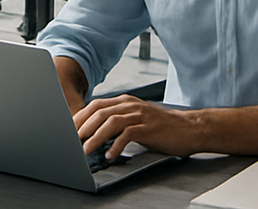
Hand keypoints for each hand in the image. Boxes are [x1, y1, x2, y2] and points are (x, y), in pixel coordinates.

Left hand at [74, 95, 198, 159]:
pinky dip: (116, 145)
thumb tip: (96, 133)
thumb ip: (119, 121)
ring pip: (111, 122)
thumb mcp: (136, 119)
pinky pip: (128, 134)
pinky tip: (110, 155)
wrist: (187, 128)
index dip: (81, 116)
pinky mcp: (148, 127)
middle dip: (84, 126)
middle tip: (73, 140)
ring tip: (87, 150)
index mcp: (125, 101)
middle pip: (100, 111)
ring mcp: (139, 115)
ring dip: (96, 137)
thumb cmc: (161, 127)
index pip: (97, 105)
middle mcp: (130, 105)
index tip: (70, 129)